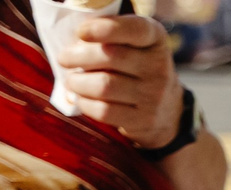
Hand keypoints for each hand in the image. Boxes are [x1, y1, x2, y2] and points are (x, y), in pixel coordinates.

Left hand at [56, 14, 185, 149]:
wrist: (166, 110)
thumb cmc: (135, 68)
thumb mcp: (134, 44)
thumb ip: (110, 35)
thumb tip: (74, 41)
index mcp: (155, 39)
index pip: (134, 29)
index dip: (105, 28)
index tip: (81, 32)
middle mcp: (159, 67)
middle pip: (110, 57)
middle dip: (77, 56)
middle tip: (64, 59)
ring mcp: (154, 96)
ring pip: (103, 86)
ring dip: (77, 83)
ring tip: (72, 81)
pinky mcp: (144, 120)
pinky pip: (104, 111)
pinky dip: (85, 104)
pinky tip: (83, 99)